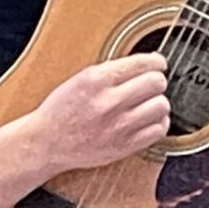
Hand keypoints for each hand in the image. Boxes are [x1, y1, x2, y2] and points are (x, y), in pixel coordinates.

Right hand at [28, 53, 170, 173]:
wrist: (47, 142)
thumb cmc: (61, 110)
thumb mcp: (80, 79)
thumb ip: (111, 72)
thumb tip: (145, 64)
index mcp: (96, 80)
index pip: (142, 63)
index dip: (156, 62)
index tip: (159, 64)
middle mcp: (108, 101)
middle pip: (156, 83)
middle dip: (157, 80)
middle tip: (153, 84)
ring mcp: (118, 125)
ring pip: (161, 106)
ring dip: (158, 102)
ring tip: (150, 103)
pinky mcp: (124, 145)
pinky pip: (158, 130)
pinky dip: (158, 123)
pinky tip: (149, 120)